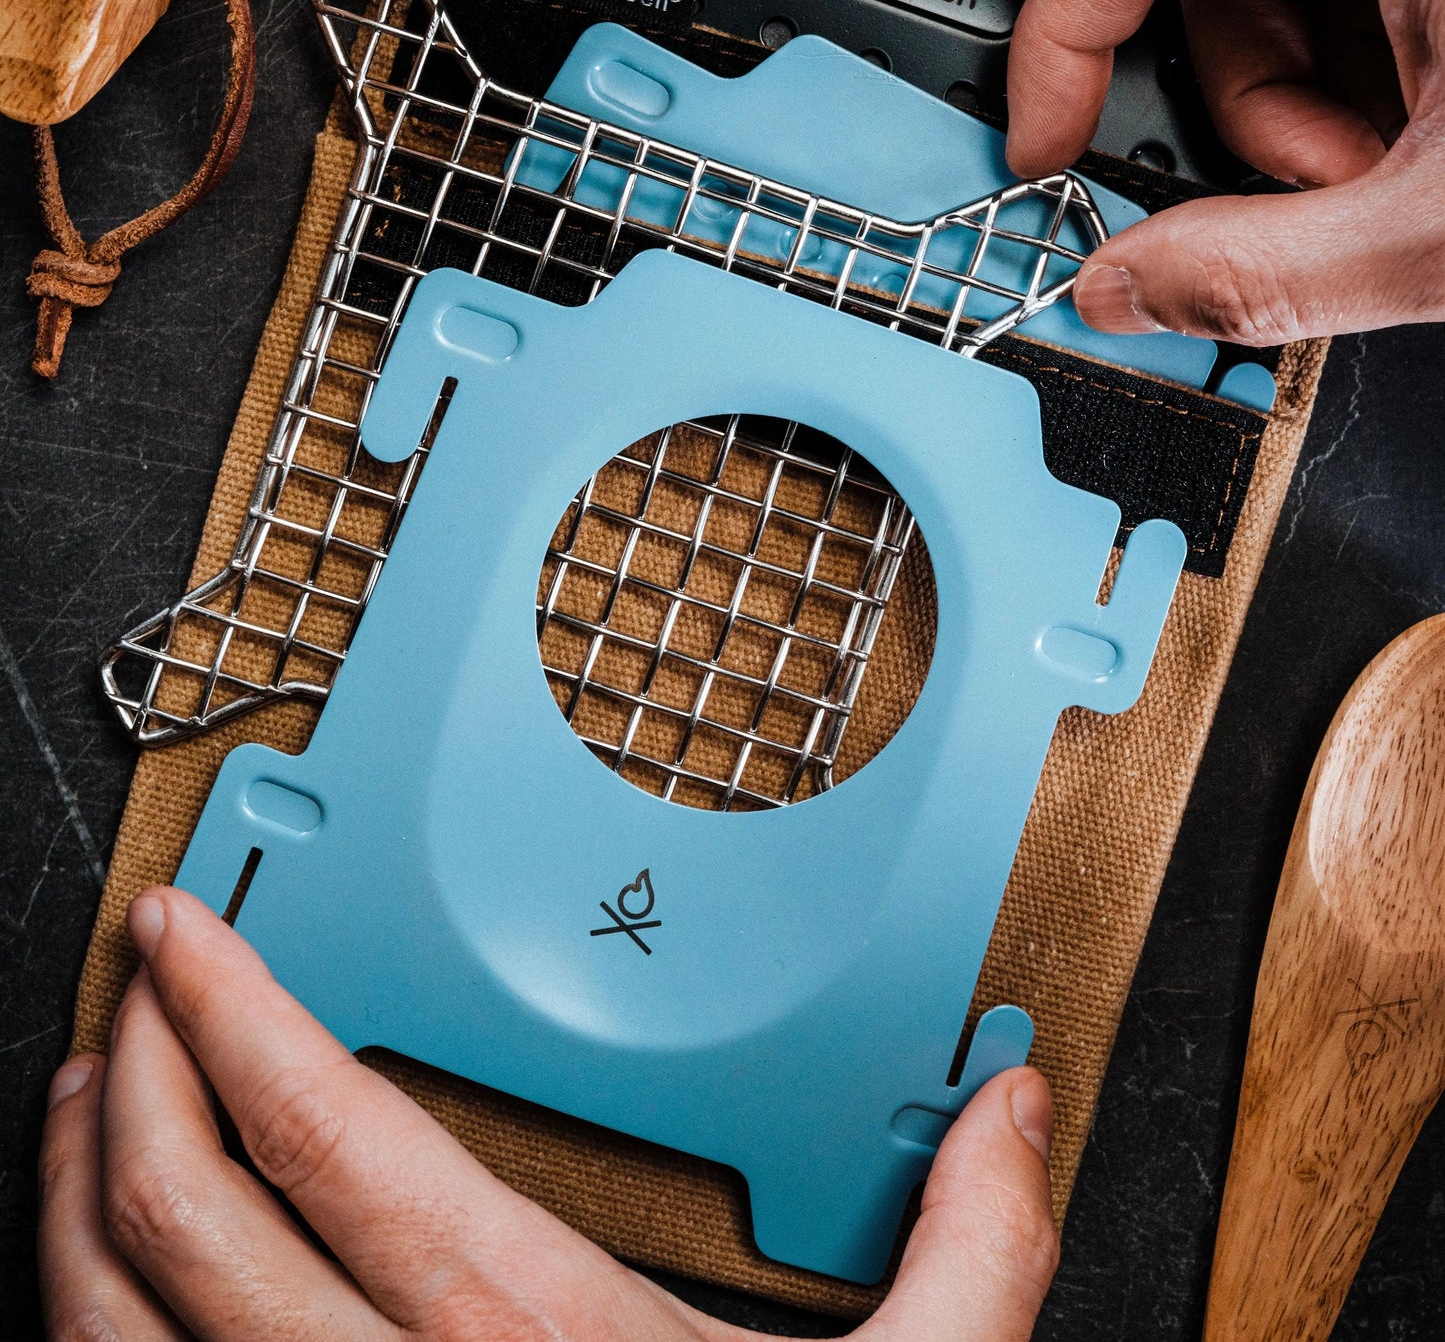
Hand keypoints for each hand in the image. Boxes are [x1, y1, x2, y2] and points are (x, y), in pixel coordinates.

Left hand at [39, 888, 1058, 1340]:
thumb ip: (972, 1251)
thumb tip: (1009, 1114)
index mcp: (516, 1333)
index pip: (326, 1126)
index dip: (234, 1006)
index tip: (193, 925)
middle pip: (180, 1206)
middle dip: (137, 1066)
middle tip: (139, 980)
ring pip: (105, 1322)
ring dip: (70, 1188)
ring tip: (87, 1091)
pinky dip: (80, 1318)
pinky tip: (99, 1271)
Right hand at [1007, 0, 1444, 342]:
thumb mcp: (1435, 234)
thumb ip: (1256, 275)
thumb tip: (1122, 290)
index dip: (1059, 43)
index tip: (1048, 145)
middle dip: (1236, 106)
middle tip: (1298, 189)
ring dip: (1295, 110)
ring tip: (1379, 176)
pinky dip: (1349, 86)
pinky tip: (1409, 145)